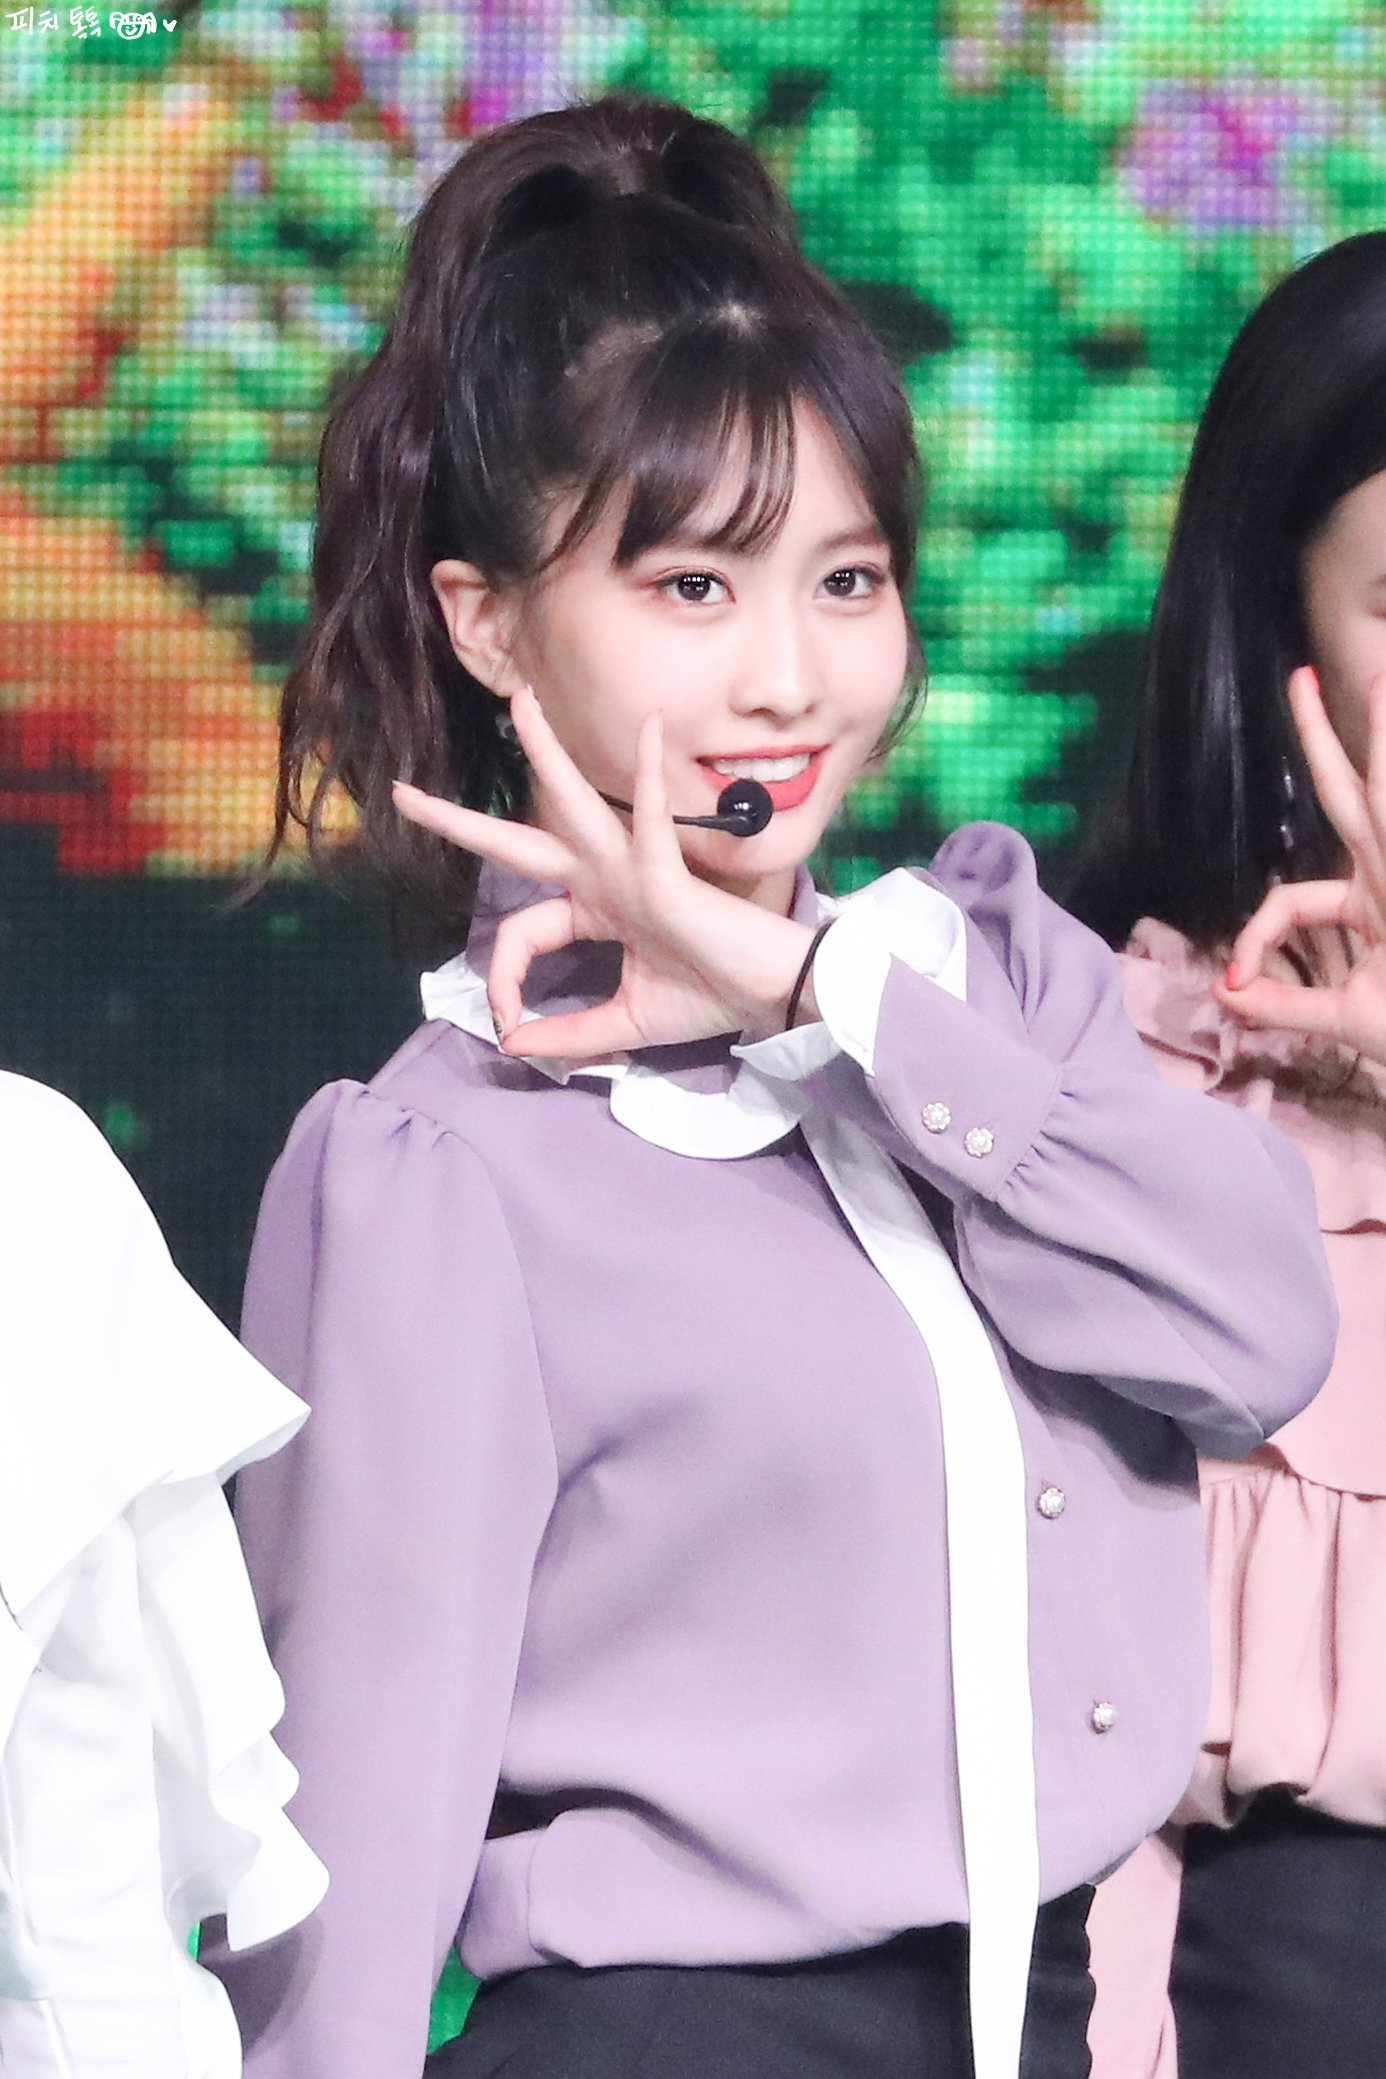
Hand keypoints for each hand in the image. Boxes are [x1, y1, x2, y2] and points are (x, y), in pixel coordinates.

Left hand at [392, 686, 814, 1057]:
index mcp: (595, 911)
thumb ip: (571, 1035)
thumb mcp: (625, 1024)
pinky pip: (650, 816)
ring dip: (546, 752)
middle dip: (459, 823)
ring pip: (575, 803)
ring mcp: (631, 868)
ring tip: (520, 702)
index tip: (507, 1023)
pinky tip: (650, 727)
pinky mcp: (664, 870)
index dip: (502, 978)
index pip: (521, 933)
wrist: (766, 993)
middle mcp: (604, 880)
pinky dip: (648, 776)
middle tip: (404, 795)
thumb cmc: (710, 997)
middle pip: (519, 844)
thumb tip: (517, 1045)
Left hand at [1215, 666, 1385, 1064]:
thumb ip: (1285, 1006)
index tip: (1238, 983)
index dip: (1257, 936)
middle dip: (1325, 739)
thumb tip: (1225, 995)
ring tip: (1383, 679)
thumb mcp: (1343, 1020)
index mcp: (1371, 904)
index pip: (1296, 900)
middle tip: (1304, 677)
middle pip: (1350, 793)